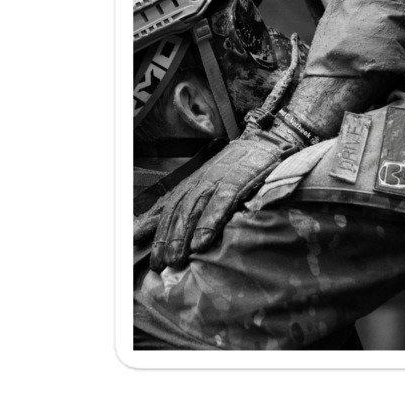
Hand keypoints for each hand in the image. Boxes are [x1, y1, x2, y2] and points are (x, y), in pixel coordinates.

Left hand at [148, 123, 300, 271]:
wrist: (265, 141)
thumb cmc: (237, 168)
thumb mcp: (210, 183)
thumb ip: (189, 203)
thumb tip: (159, 225)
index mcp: (193, 182)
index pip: (168, 205)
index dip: (153, 227)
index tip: (140, 248)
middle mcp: (201, 180)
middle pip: (177, 210)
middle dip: (166, 237)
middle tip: (159, 263)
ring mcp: (218, 179)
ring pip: (194, 208)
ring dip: (182, 234)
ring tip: (175, 259)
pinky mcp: (239, 180)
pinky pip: (221, 203)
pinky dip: (209, 222)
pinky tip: (202, 242)